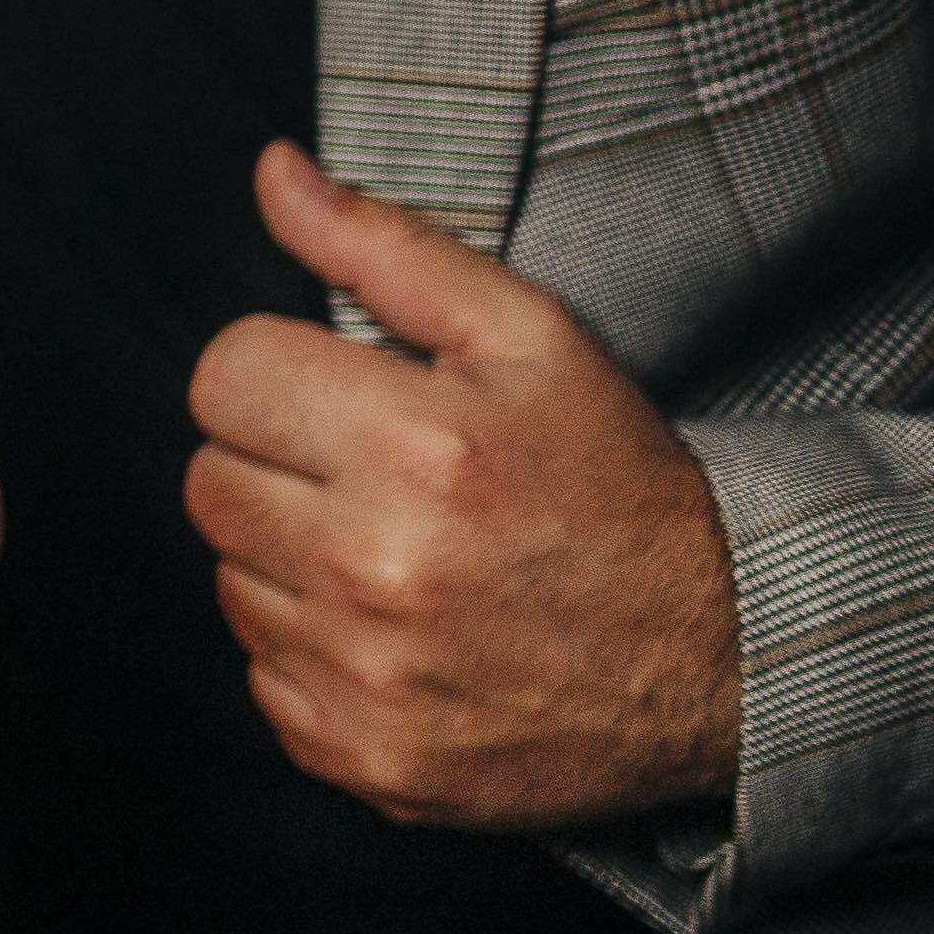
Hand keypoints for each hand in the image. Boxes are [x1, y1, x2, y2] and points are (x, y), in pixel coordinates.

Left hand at [184, 141, 741, 830]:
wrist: (723, 661)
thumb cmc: (616, 482)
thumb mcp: (532, 338)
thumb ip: (387, 247)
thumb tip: (273, 172)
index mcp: (417, 447)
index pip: (223, 376)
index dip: (279, 377)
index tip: (346, 399)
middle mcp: (379, 568)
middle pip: (210, 480)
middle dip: (281, 465)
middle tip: (378, 479)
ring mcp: (367, 677)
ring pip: (231, 580)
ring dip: (293, 561)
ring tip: (401, 555)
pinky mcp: (365, 761)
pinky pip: (264, 678)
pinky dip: (316, 654)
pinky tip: (403, 635)